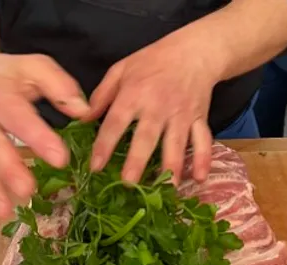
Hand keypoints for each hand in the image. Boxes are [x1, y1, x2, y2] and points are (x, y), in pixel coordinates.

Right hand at [0, 53, 89, 219]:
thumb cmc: (5, 75)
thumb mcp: (33, 68)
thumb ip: (59, 85)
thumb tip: (84, 112)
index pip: (20, 118)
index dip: (39, 138)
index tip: (61, 158)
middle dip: (9, 169)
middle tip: (28, 190)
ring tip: (6, 213)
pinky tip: (1, 215)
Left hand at [84, 31, 225, 183]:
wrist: (194, 52)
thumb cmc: (153, 61)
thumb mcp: (121, 69)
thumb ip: (102, 95)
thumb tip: (83, 118)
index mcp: (134, 94)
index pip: (116, 122)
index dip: (104, 145)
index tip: (94, 167)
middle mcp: (158, 107)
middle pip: (146, 138)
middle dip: (138, 162)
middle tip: (128, 185)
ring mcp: (181, 115)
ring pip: (176, 144)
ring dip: (172, 168)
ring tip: (166, 190)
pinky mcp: (199, 119)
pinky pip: (203, 141)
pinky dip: (203, 160)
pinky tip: (200, 179)